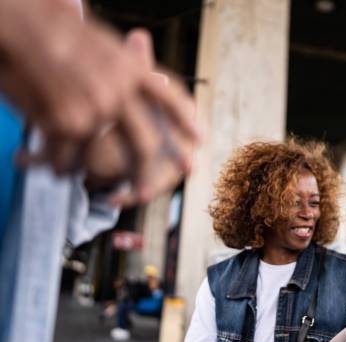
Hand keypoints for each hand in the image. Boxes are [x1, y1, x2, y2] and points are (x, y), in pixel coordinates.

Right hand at [0, 1, 199, 202]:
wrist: (26, 26)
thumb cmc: (60, 28)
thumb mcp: (104, 42)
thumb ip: (126, 57)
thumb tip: (142, 48)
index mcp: (134, 70)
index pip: (170, 100)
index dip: (185, 121)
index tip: (199, 139)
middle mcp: (122, 92)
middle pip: (145, 144)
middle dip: (146, 174)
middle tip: (146, 191)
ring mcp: (97, 110)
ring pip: (103, 158)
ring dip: (96, 176)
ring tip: (86, 182)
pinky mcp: (68, 123)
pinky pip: (69, 156)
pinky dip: (61, 166)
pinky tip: (56, 170)